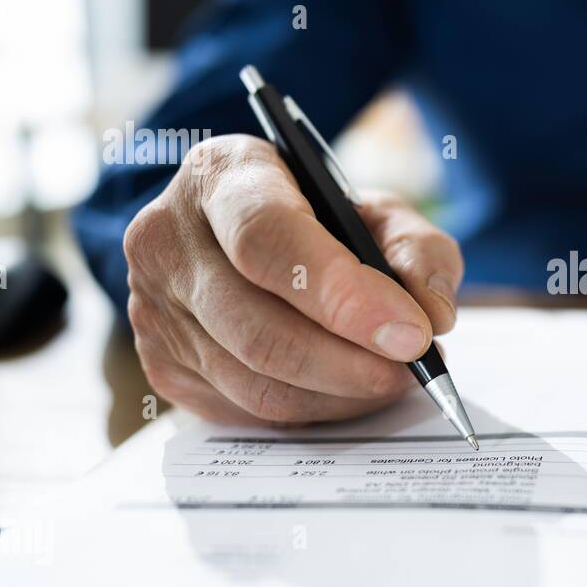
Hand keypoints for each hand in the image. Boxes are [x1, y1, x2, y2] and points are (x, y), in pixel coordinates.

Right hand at [123, 135, 462, 423]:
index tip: (410, 334)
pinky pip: (243, 409)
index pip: (267, 238)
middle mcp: (167, 238)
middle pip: (258, 327)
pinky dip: (310, 410)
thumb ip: (417, 249)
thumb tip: (434, 316)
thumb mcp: (374, 208)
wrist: (240, 234)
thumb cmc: (314, 216)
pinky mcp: (159, 364)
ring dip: (337, 394)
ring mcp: (152, 307)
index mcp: (220, 175)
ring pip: (253, 379)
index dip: (343, 294)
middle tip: (411, 369)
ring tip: (391, 379)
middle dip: (350, 362)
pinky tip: (347, 391)